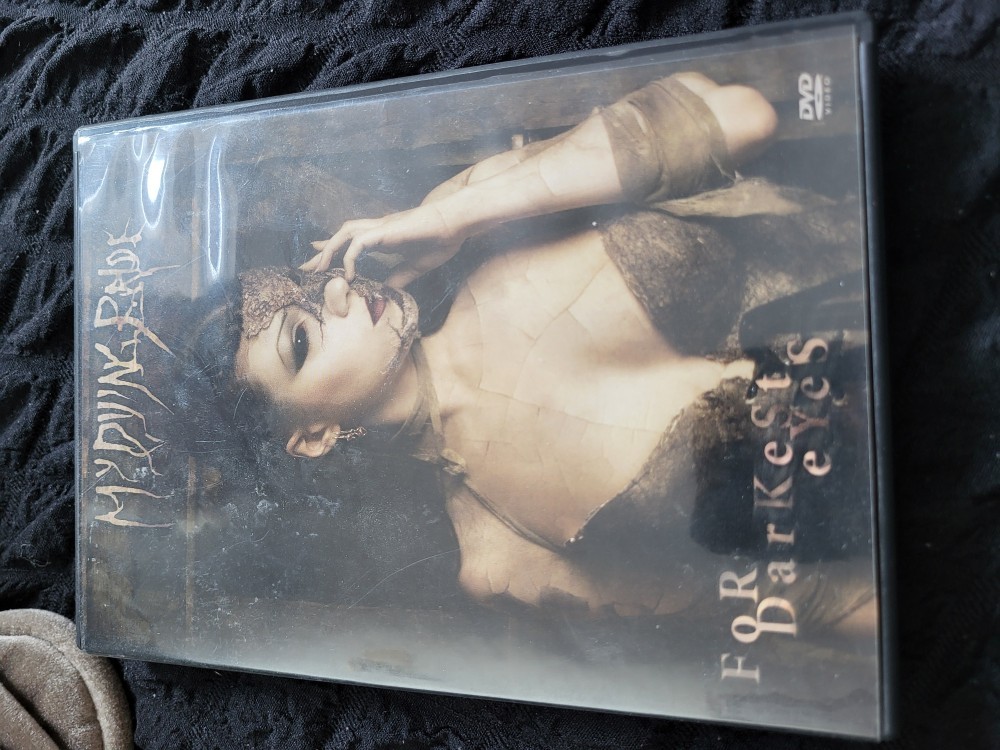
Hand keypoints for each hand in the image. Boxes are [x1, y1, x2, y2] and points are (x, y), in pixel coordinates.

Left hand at [301, 202, 467, 286]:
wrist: (454, 224)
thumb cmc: (440, 241)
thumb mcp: (416, 266)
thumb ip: (400, 276)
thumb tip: (388, 290)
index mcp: (384, 236)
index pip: (352, 240)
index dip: (333, 249)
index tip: (318, 260)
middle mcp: (378, 229)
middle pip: (342, 235)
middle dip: (323, 251)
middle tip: (306, 268)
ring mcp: (381, 228)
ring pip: (345, 233)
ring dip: (330, 250)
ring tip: (319, 270)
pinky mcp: (385, 231)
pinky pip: (359, 243)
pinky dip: (349, 258)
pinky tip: (348, 274)